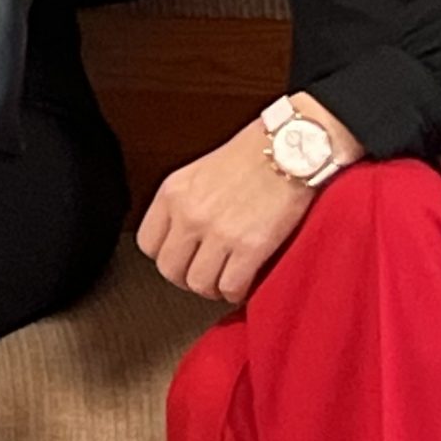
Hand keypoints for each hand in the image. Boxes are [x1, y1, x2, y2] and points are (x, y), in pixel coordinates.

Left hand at [140, 109, 334, 302]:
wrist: (292, 148)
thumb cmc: (253, 156)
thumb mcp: (200, 172)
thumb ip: (184, 203)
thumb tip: (180, 237)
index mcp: (173, 193)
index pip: (147, 243)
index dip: (166, 256)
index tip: (182, 258)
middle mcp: (189, 213)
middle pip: (169, 269)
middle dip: (187, 278)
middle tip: (205, 275)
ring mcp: (218, 231)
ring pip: (198, 283)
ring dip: (212, 288)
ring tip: (226, 281)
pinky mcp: (250, 246)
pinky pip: (230, 287)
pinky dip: (236, 292)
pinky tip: (245, 282)